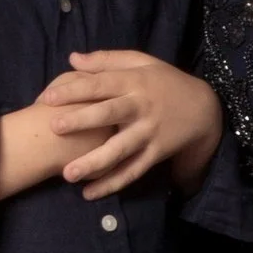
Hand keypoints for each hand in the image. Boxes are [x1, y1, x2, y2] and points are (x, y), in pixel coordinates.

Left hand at [38, 51, 222, 199]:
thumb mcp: (142, 62)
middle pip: (108, 114)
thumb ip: (107, 60)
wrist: (204, 108)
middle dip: (81, 120)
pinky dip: (112, 184)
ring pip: (119, 150)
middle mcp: (140, 108)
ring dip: (94, 162)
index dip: (74, 90)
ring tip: (67, 174)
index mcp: (134, 82)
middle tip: (53, 127)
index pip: (100, 85)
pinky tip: (89, 193)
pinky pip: (132, 172)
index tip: (48, 97)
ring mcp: (149, 134)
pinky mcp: (155, 154)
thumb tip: (72, 58)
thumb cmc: (166, 82)